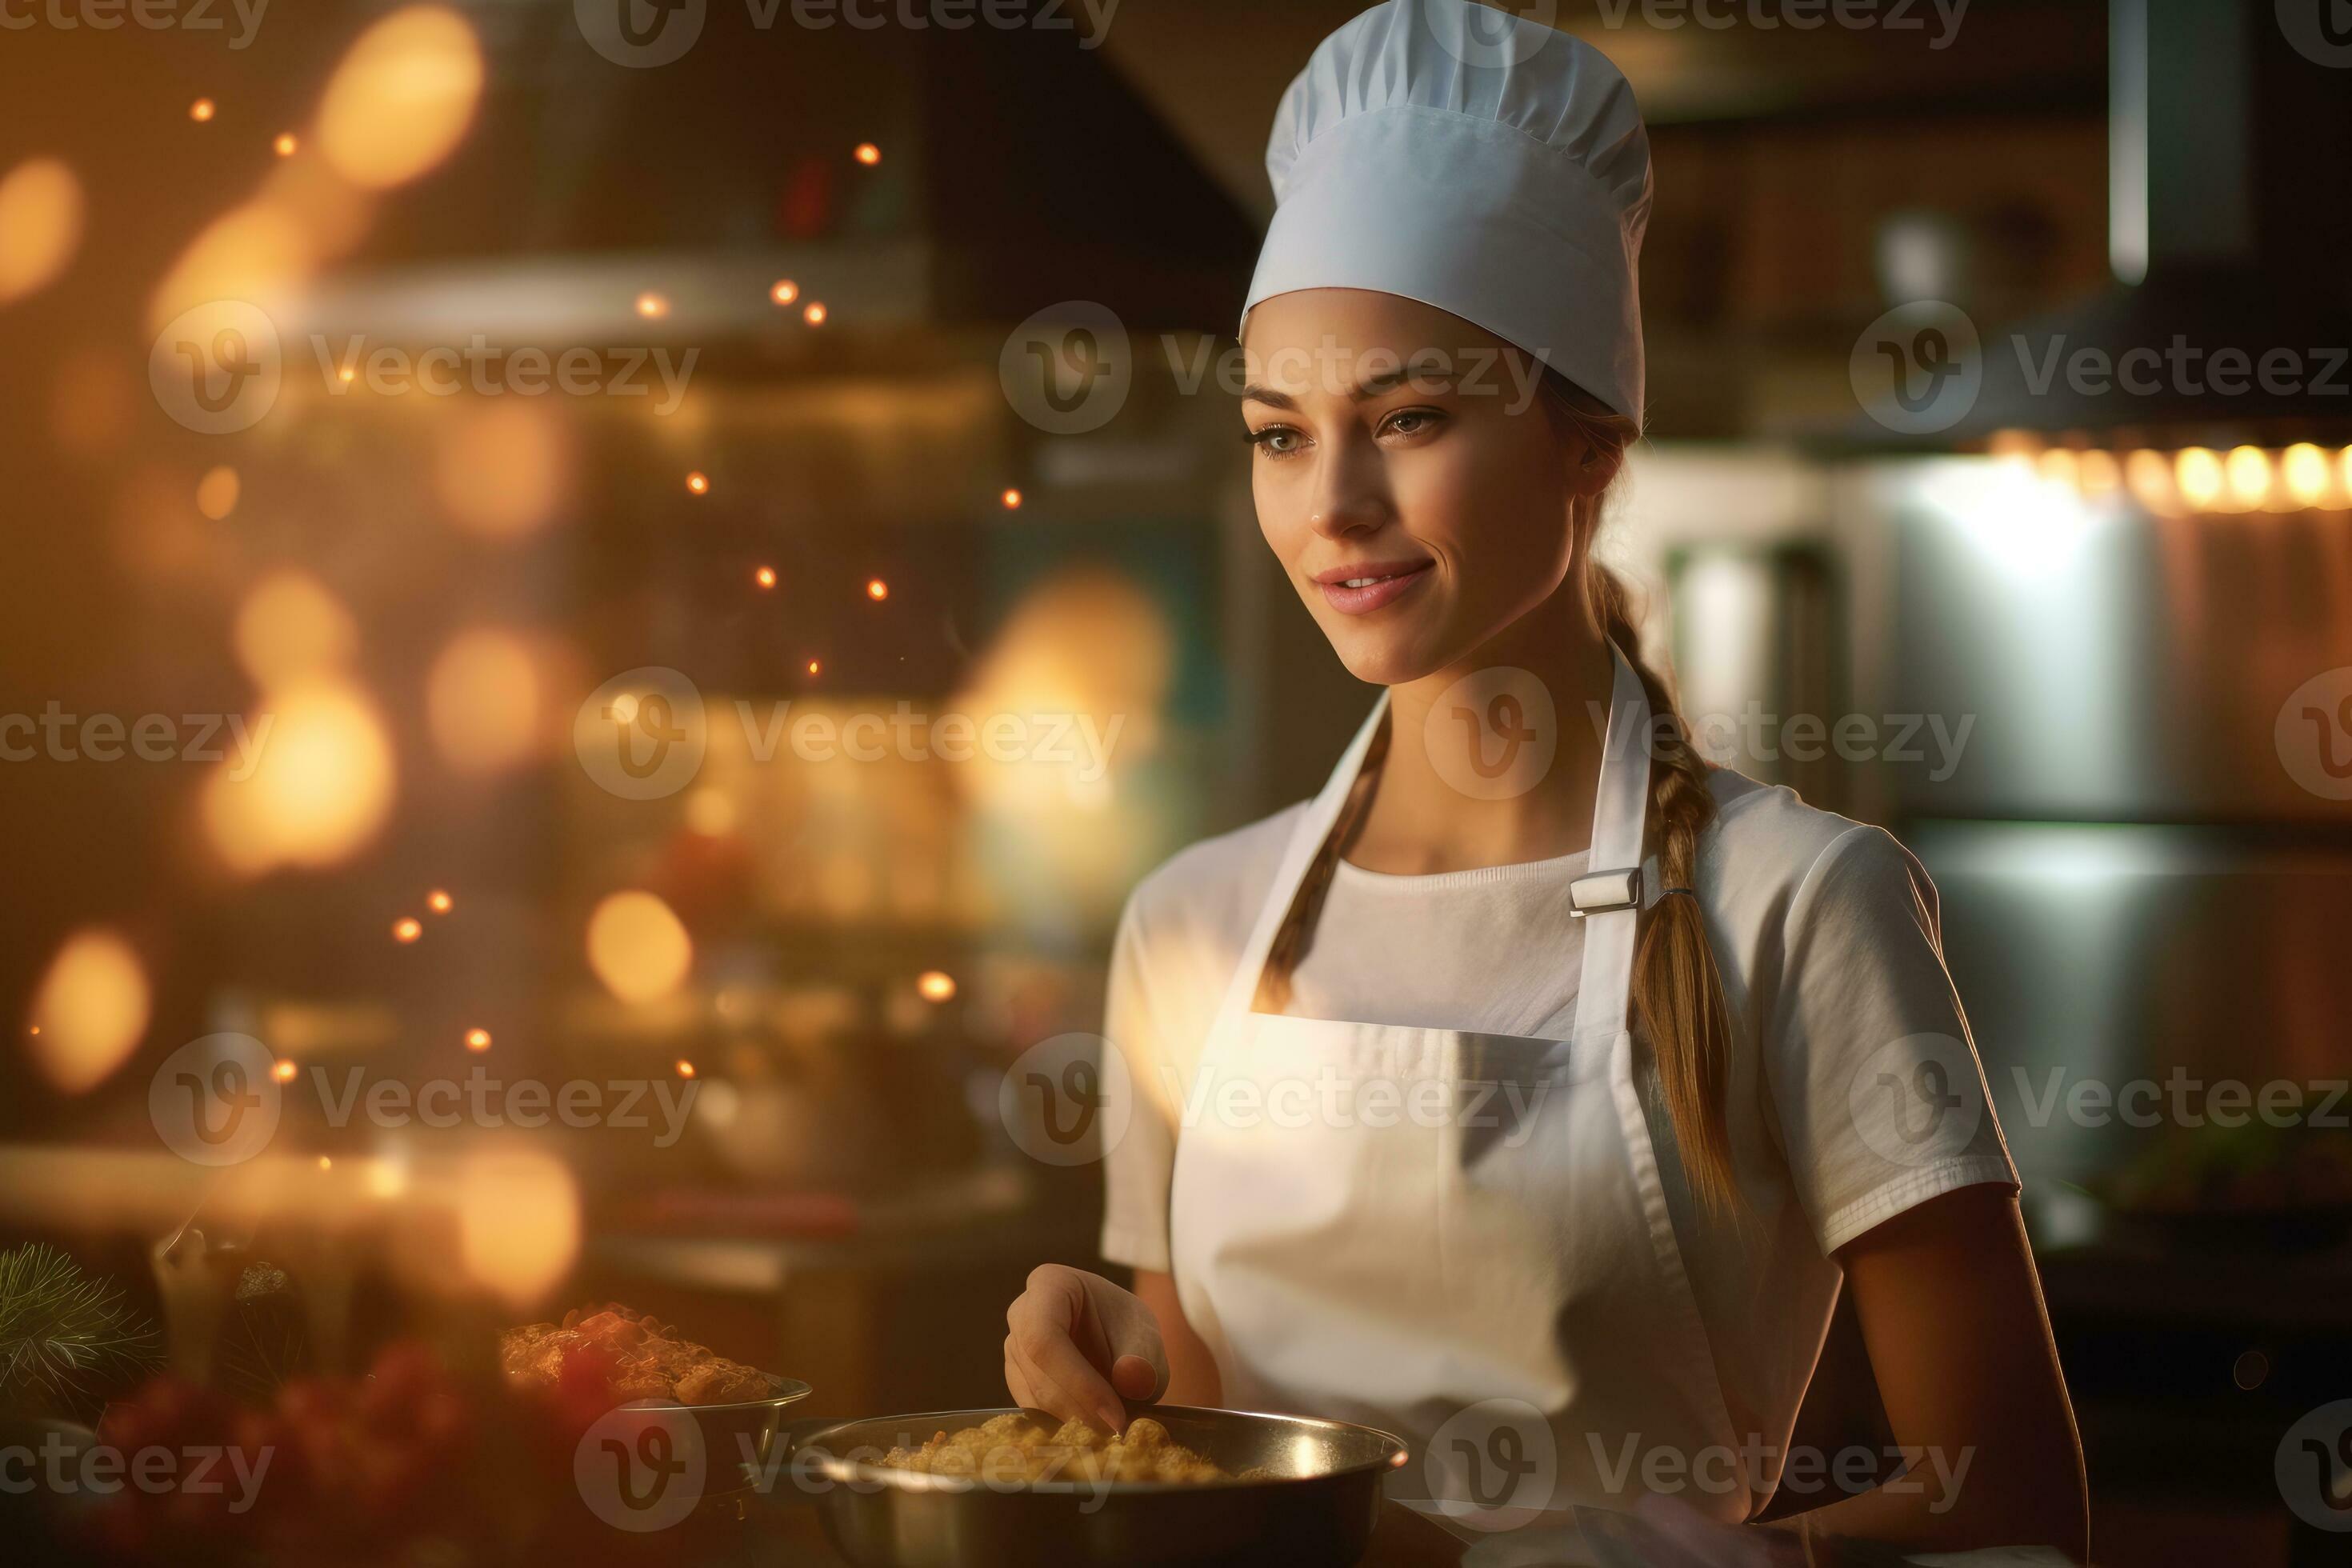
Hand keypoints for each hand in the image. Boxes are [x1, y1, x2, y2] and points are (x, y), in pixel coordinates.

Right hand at [1003, 1265, 1167, 1433]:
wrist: (1115, 1336)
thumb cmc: (1126, 1327)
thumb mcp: (1145, 1335)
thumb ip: (1143, 1358)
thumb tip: (1133, 1380)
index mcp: (1049, 1285)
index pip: (1045, 1339)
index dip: (1078, 1383)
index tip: (1116, 1416)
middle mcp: (1020, 1315)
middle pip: (1038, 1375)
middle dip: (1080, 1411)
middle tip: (1120, 1435)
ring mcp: (1013, 1350)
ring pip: (1034, 1399)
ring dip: (1074, 1425)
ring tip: (1113, 1434)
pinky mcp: (1016, 1381)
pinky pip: (1034, 1413)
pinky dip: (1065, 1429)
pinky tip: (1094, 1434)